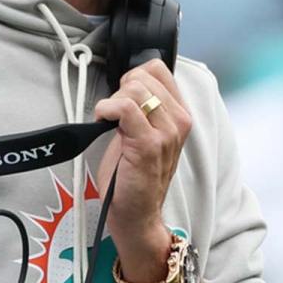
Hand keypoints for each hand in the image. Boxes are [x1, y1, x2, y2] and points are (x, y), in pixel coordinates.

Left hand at [94, 59, 191, 282]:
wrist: (136, 213)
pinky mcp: (149, 144)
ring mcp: (167, 133)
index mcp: (180, 114)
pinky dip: (106, 110)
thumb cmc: (134, 173)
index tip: (124, 98)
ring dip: (112, 102)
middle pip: (142, 75)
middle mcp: (179, 120)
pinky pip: (124, 107)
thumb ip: (144, 105)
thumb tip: (127, 80)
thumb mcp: (145, 131)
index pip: (158, 68)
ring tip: (110, 122)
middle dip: (120, 90)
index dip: (133, 77)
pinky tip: (103, 123)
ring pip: (133, 89)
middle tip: (115, 115)